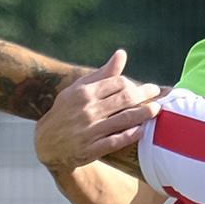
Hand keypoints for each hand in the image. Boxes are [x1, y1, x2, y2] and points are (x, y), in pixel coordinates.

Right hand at [34, 49, 162, 171]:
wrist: (47, 142)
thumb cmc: (66, 111)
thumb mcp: (78, 89)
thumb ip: (102, 74)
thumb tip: (122, 54)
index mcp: (84, 92)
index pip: (117, 83)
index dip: (133, 84)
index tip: (143, 88)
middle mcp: (87, 109)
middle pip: (124, 99)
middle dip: (145, 95)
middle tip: (157, 93)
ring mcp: (90, 130)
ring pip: (124, 119)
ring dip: (144, 114)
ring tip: (157, 110)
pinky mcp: (91, 148)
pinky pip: (116, 141)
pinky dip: (131, 135)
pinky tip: (142, 130)